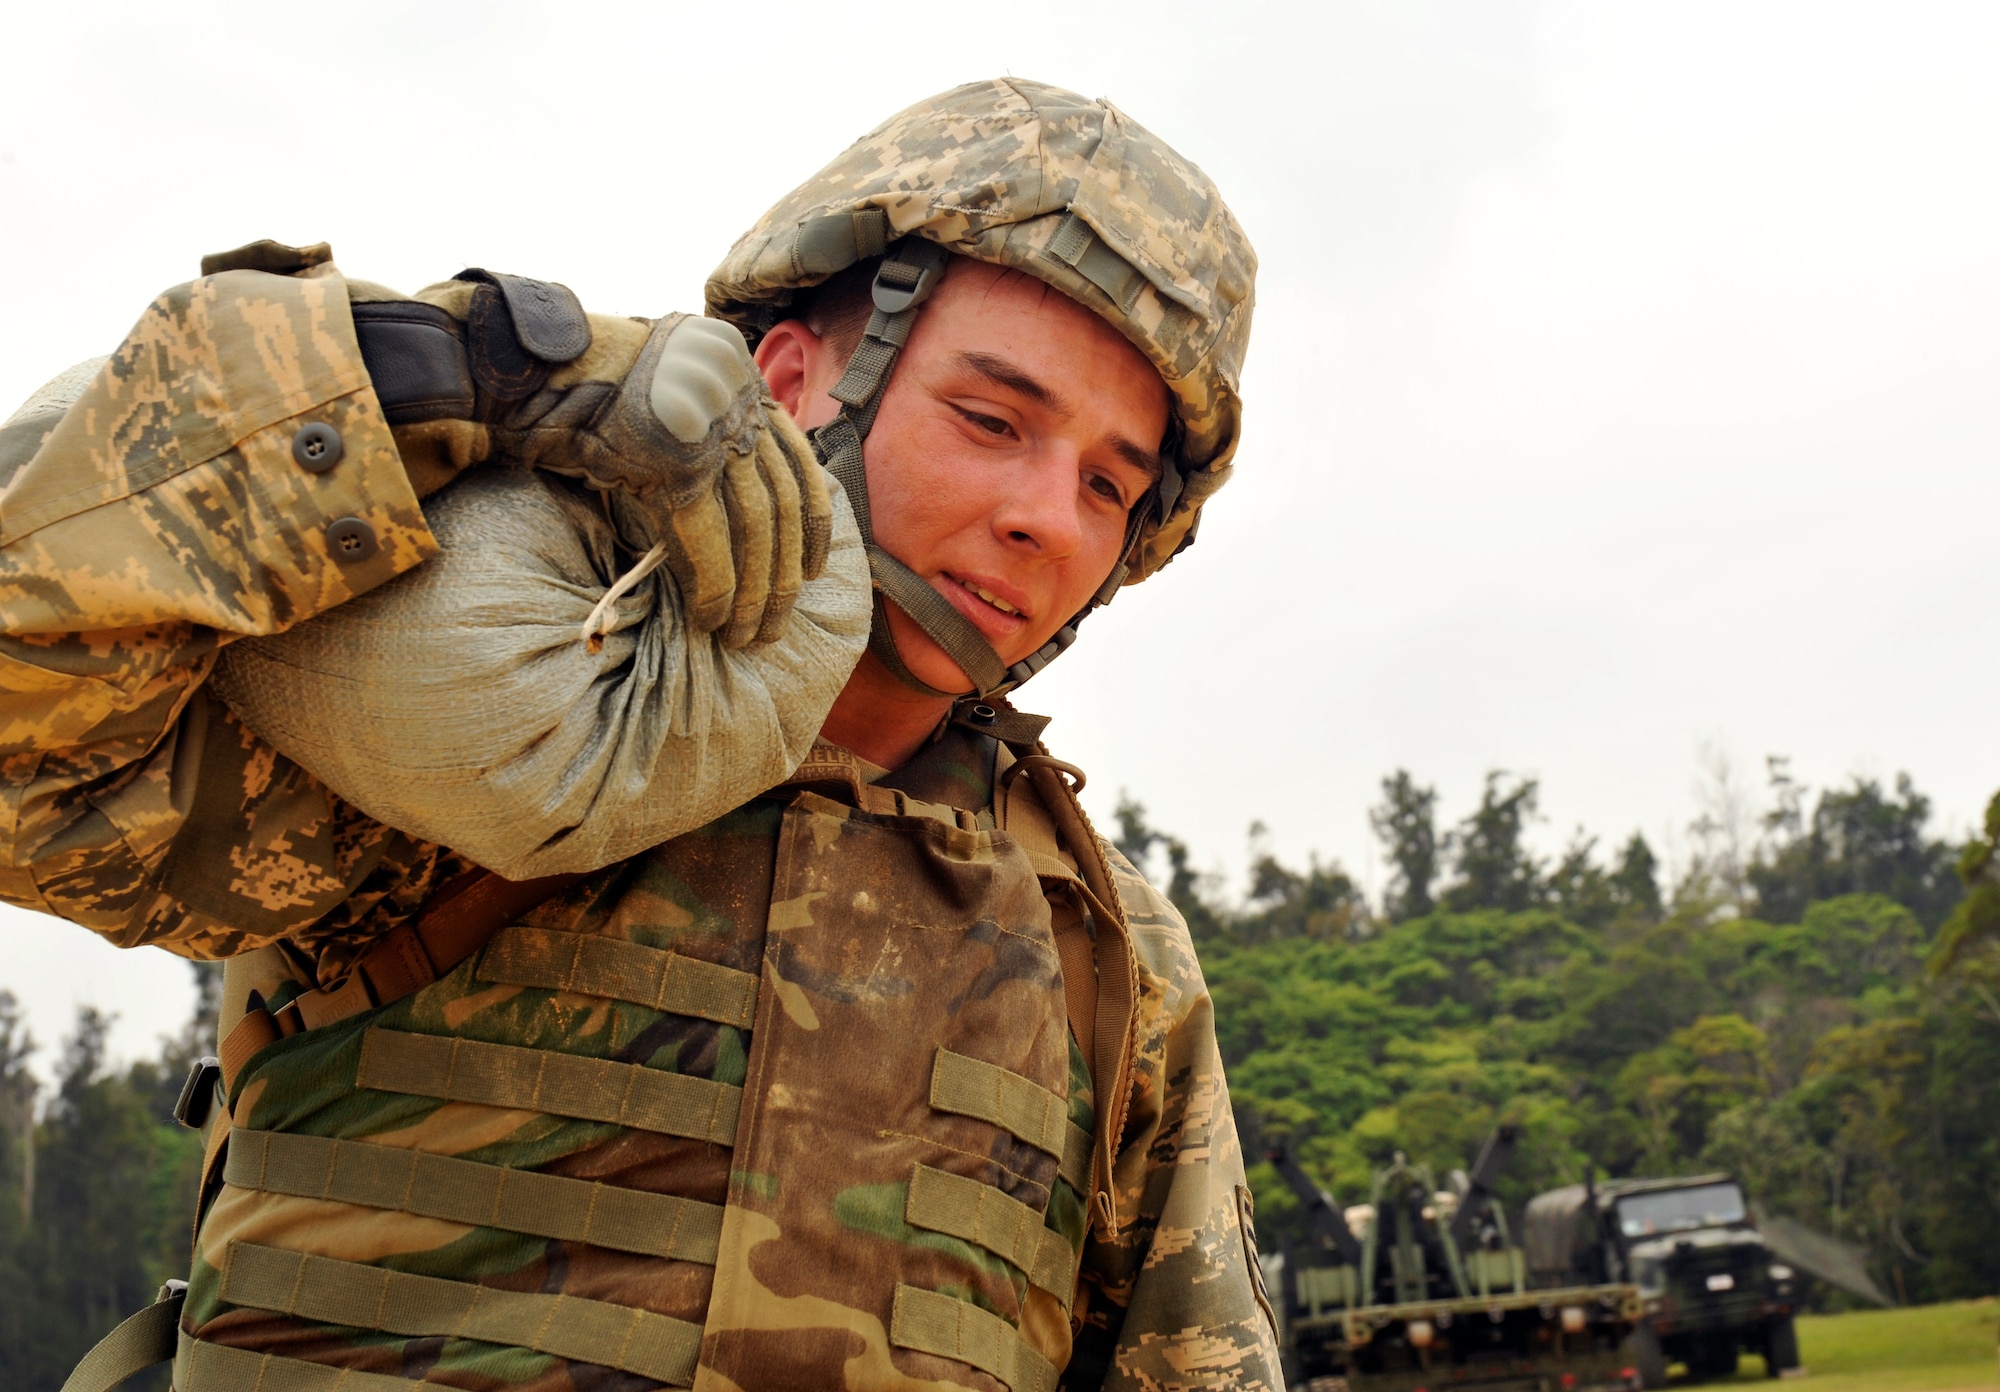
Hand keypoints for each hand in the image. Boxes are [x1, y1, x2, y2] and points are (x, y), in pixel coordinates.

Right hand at [494, 312, 832, 645]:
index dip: (813, 526)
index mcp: (746, 385)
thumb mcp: (676, 402)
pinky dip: (715, 583)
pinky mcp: (678, 459)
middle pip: (781, 507)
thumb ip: (710, 440)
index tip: (813, 571)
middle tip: (773, 628)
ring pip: (754, 527)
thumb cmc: (601, 391)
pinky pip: (709, 535)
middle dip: (780, 578)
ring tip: (743, 637)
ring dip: (751, 593)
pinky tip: (711, 618)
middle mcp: (739, 404)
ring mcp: (713, 429)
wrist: (549, 367)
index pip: (799, 469)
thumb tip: (733, 509)